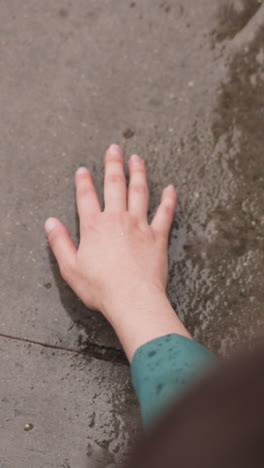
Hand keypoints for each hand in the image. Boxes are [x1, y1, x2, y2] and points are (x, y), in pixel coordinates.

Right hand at [44, 144, 176, 322]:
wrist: (132, 299)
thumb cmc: (100, 287)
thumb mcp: (70, 268)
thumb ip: (59, 243)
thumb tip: (50, 223)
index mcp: (94, 226)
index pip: (86, 197)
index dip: (83, 182)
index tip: (83, 169)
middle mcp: (117, 219)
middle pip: (114, 185)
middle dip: (114, 164)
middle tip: (115, 148)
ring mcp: (139, 225)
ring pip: (140, 192)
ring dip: (138, 173)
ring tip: (138, 159)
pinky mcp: (158, 236)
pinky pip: (166, 213)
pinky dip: (169, 200)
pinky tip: (172, 188)